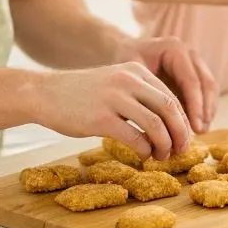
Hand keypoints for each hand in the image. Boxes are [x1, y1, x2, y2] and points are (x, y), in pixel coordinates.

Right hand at [35, 61, 191, 160]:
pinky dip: (144, 150)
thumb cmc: (82, 94)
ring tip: (162, 156)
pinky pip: (134, 137)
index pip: (171, 96)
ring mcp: (115, 98)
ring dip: (164, 144)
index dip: (182, 120)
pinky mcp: (101, 118)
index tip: (183, 137)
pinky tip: (143, 155)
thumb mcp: (115, 83)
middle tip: (181, 151)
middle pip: (169, 108)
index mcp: (136, 71)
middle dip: (180, 133)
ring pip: (156, 124)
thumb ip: (139, 96)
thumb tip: (168, 122)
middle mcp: (128, 80)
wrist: (44, 93)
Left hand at [116, 37, 218, 134]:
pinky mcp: (195, 72)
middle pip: (206, 83)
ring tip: (201, 132)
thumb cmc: (125, 62)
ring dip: (208, 110)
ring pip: (210, 88)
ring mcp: (194, 61)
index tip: (195, 128)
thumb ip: (146, 91)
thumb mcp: (131, 73)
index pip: (191, 80)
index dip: (195, 105)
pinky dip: (204, 108)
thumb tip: (159, 122)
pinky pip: (205, 91)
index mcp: (174, 49)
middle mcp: (188, 53)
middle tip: (201, 131)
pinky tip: (198, 127)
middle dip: (205, 109)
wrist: (124, 51)